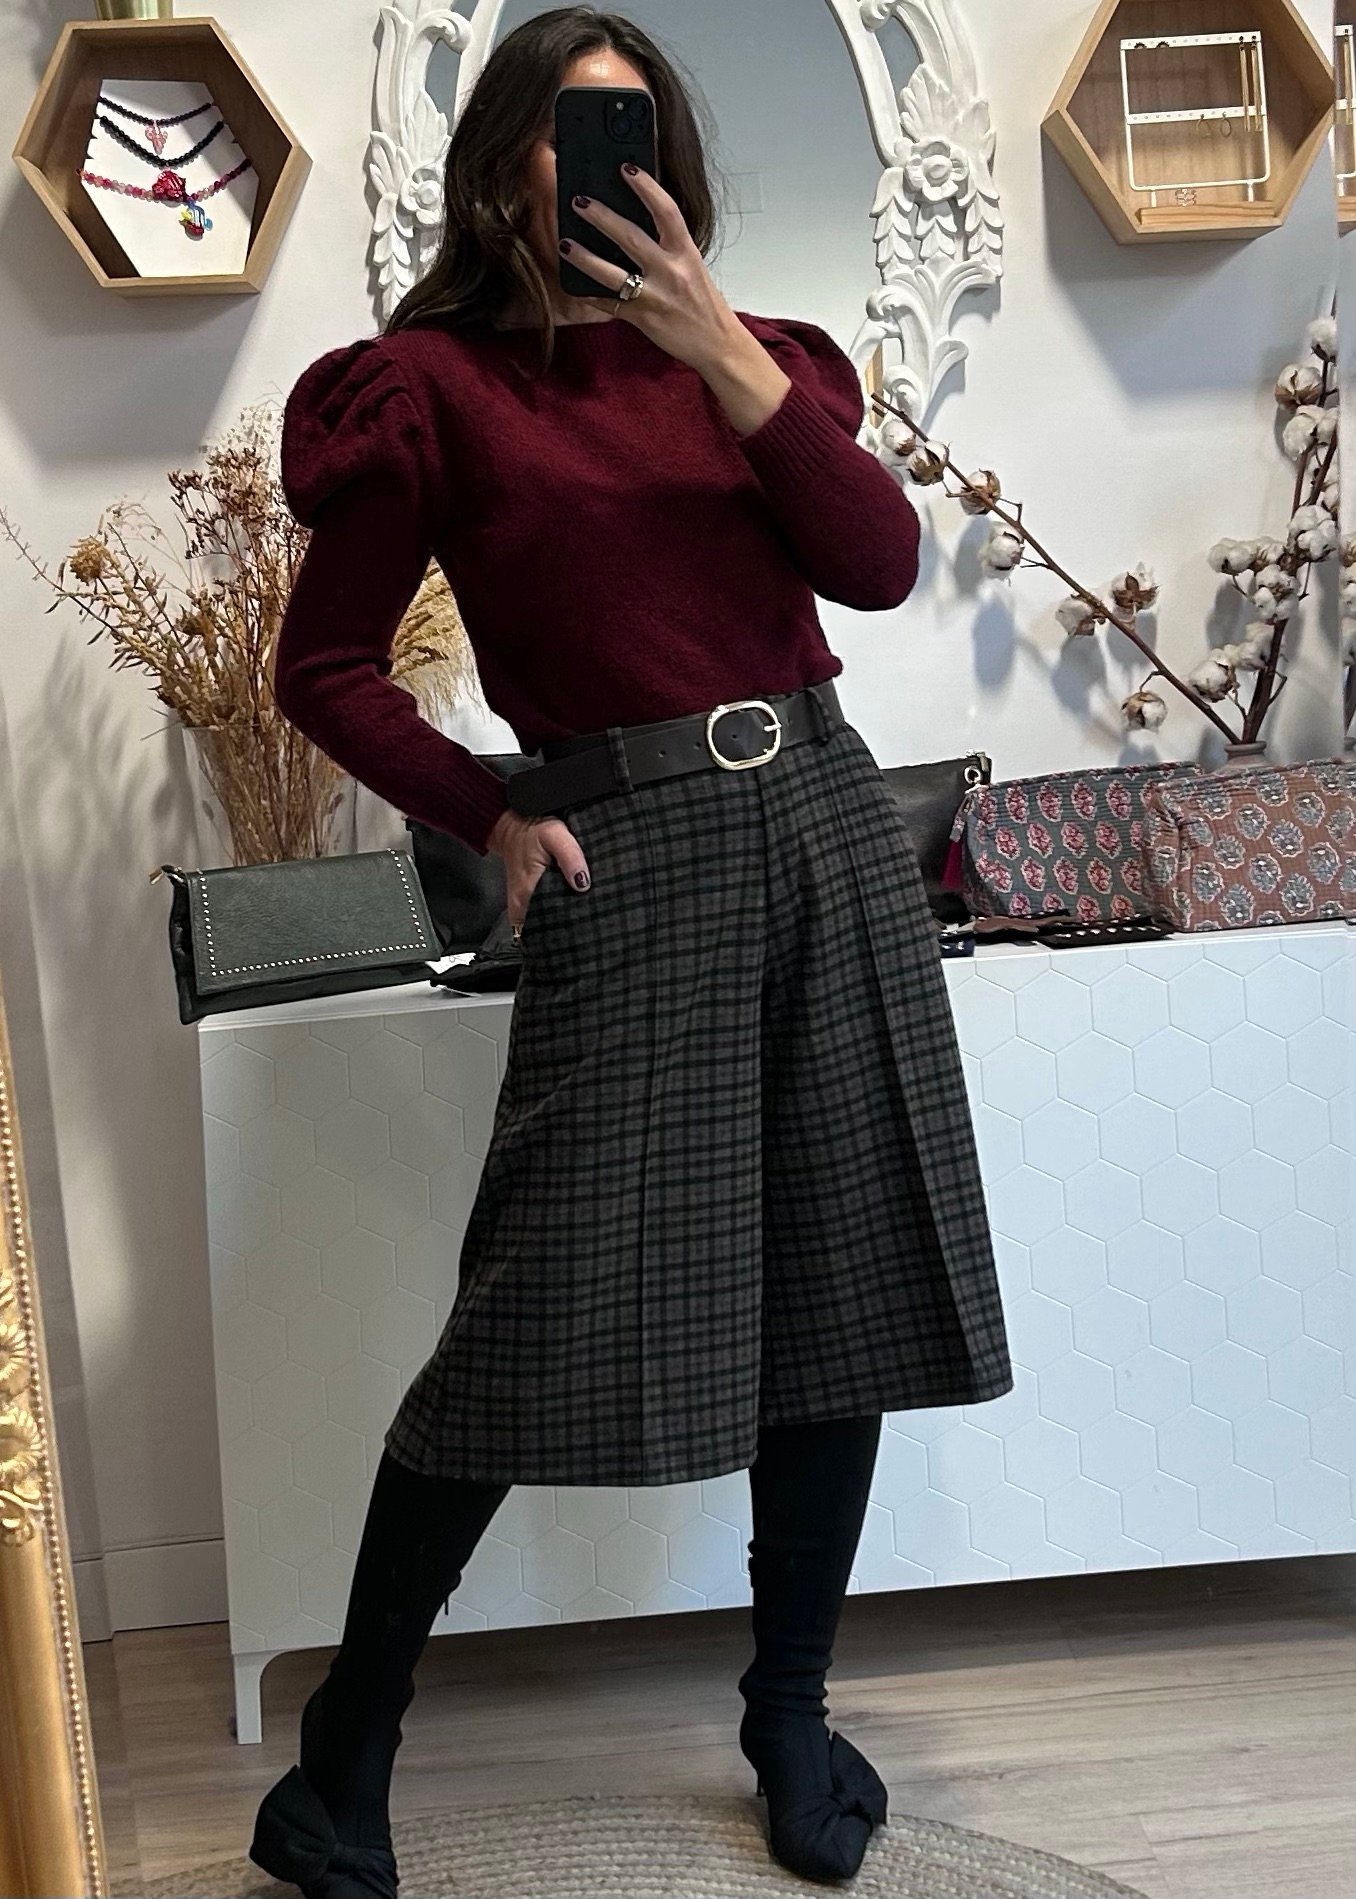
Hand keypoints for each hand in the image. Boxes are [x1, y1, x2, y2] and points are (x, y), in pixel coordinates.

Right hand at [488, 808, 589, 931]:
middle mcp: (520, 904)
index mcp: (527, 893)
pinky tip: (567, 908)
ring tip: (580, 918)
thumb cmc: (533, 829)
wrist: (513, 825)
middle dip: (566, 929)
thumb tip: (582, 883)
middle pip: (545, 929)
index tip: (584, 929)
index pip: (546, 927)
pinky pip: (538, 916)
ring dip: (559, 922)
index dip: (566, 930)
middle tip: (587, 924)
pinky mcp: (523, 900)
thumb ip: (569, 856)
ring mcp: (520, 904)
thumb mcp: (555, 835)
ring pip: (541, 924)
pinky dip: (553, 915)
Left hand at [562, 164, 793, 436]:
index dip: (646, 188)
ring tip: (565, 243)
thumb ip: (668, 244)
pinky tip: (572, 285)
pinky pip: (610, 305)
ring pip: (613, 274)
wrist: (717, 344)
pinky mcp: (643, 319)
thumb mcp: (691, 265)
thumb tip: (637, 218)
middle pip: (632, 237)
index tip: (627, 168)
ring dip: (585, 258)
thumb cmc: (703, 302)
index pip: (667, 211)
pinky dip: (589, 295)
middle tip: (579, 201)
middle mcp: (671, 271)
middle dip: (602, 217)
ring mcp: (655, 296)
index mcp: (685, 252)